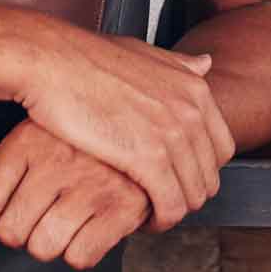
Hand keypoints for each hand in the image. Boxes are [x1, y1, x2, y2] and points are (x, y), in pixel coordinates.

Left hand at [0, 119, 149, 268]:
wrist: (142, 125)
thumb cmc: (74, 138)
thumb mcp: (28, 142)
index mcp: (27, 140)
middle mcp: (57, 161)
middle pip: (11, 230)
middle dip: (15, 234)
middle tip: (29, 219)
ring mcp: (91, 185)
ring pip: (43, 246)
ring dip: (46, 243)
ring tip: (58, 219)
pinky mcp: (122, 209)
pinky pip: (80, 257)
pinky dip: (78, 251)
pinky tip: (84, 226)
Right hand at [18, 21, 235, 231]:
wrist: (48, 60)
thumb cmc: (83, 57)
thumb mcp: (139, 52)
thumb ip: (176, 64)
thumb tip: (205, 64)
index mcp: (192, 87)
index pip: (221, 147)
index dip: (199, 167)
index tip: (174, 173)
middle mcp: (190, 110)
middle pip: (209, 175)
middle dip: (186, 191)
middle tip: (157, 196)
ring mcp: (171, 134)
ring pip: (192, 196)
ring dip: (171, 209)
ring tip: (147, 209)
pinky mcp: (147, 158)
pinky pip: (170, 206)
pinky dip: (158, 220)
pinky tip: (139, 217)